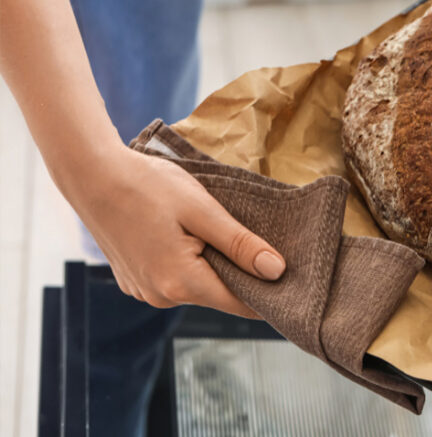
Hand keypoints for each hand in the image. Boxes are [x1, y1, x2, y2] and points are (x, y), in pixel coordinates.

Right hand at [64, 145, 286, 317]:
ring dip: (215, 265)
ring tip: (220, 232)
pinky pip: (176, 279)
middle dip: (243, 273)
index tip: (291, 273)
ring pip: (199, 286)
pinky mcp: (136, 280)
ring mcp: (145, 291)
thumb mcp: (203, 210)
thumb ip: (240, 244)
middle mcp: (161, 296)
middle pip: (221, 295)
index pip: (242, 304)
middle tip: (262, 242)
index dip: (270, 291)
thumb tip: (276, 271)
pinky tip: (191, 236)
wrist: (93, 176)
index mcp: (181, 283)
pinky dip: (192, 263)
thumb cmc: (148, 186)